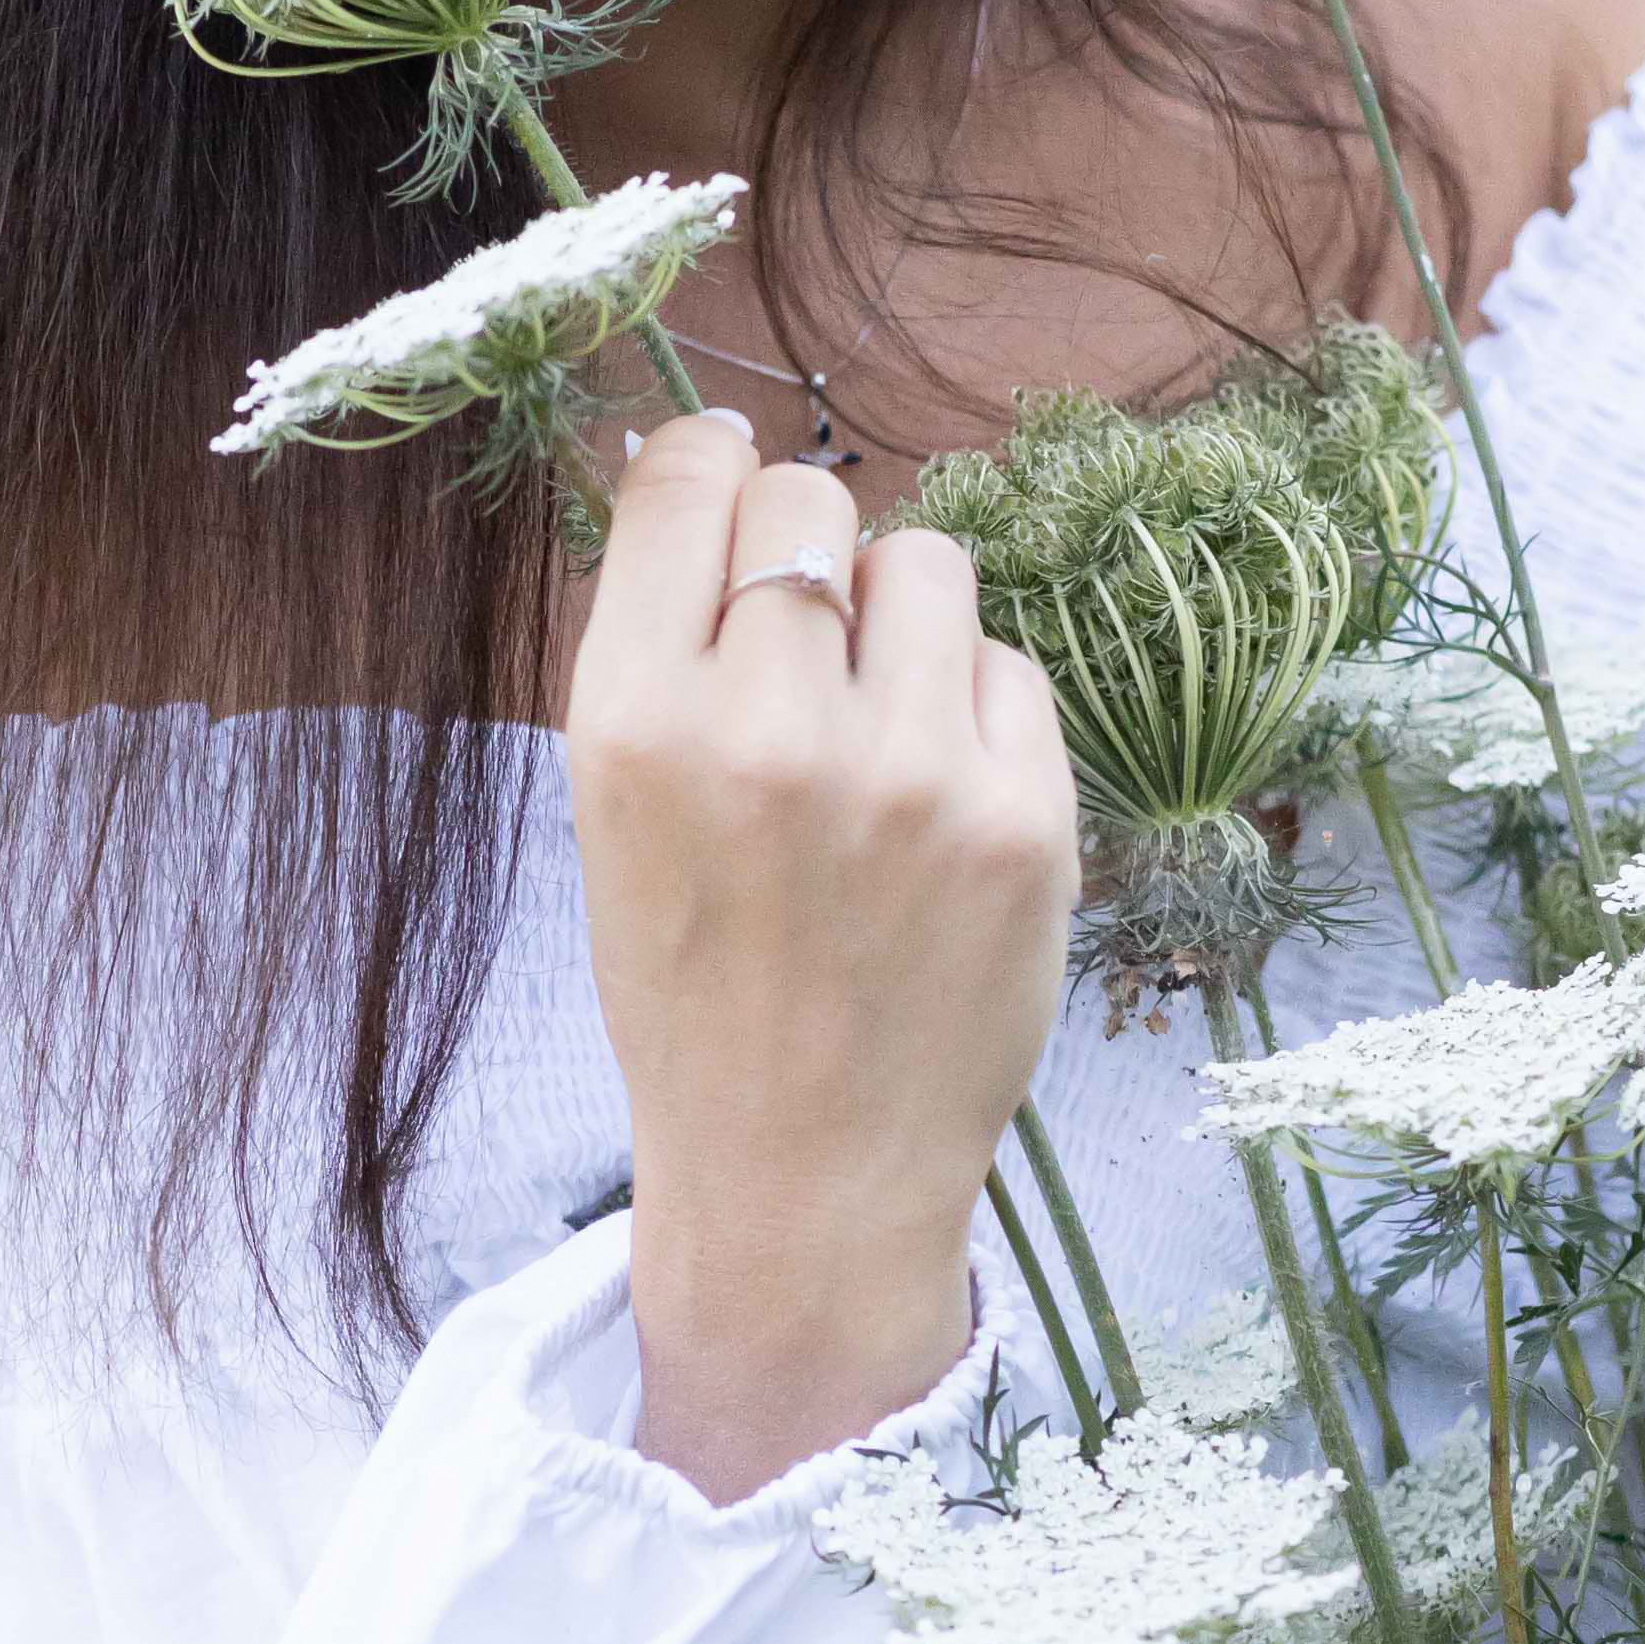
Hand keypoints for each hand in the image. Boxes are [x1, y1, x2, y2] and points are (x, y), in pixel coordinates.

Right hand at [565, 412, 1080, 1498]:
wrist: (804, 1179)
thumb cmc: (696, 991)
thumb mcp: (617, 814)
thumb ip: (663, 647)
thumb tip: (710, 468)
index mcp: (633, 726)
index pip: (688, 480)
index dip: (710, 464)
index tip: (726, 481)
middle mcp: (770, 730)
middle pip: (814, 499)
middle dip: (808, 546)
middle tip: (806, 635)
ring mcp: (914, 771)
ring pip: (930, 564)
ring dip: (902, 620)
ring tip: (880, 722)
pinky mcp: (1027, 815)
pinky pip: (1010, 667)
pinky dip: (976, 711)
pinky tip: (939, 800)